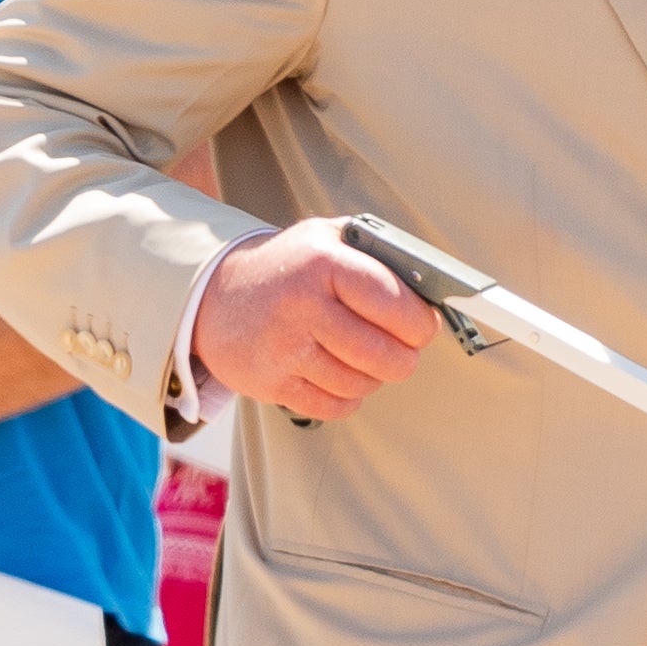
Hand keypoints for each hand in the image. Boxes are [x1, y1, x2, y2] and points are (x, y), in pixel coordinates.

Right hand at [192, 221, 436, 423]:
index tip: (425, 328)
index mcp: (323, 263)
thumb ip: (378, 254)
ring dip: (373, 377)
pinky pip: (334, 406)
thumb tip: (432, 286)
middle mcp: (302, 305)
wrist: (214, 297)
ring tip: (363, 358)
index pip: (394, 303)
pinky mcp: (271, 383)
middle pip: (384, 354)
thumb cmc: (287, 268)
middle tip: (401, 350)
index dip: (421, 324)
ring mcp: (284, 348)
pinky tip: (339, 375)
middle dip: (404, 358)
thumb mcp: (327, 238)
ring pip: (362, 384)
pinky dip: (347, 397)